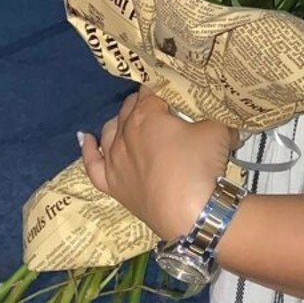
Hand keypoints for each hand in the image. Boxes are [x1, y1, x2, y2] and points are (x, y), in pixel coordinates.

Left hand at [79, 86, 237, 241]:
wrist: (191, 214)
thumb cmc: (201, 166)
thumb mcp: (217, 129)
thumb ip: (211, 115)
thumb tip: (217, 110)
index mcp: (147, 115)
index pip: (151, 91)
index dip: (163, 88)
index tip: (174, 90)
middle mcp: (124, 133)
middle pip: (130, 108)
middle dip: (145, 103)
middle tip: (164, 107)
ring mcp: (114, 160)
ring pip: (110, 130)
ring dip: (122, 120)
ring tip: (135, 119)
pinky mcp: (111, 184)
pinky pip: (92, 163)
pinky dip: (88, 148)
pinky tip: (86, 137)